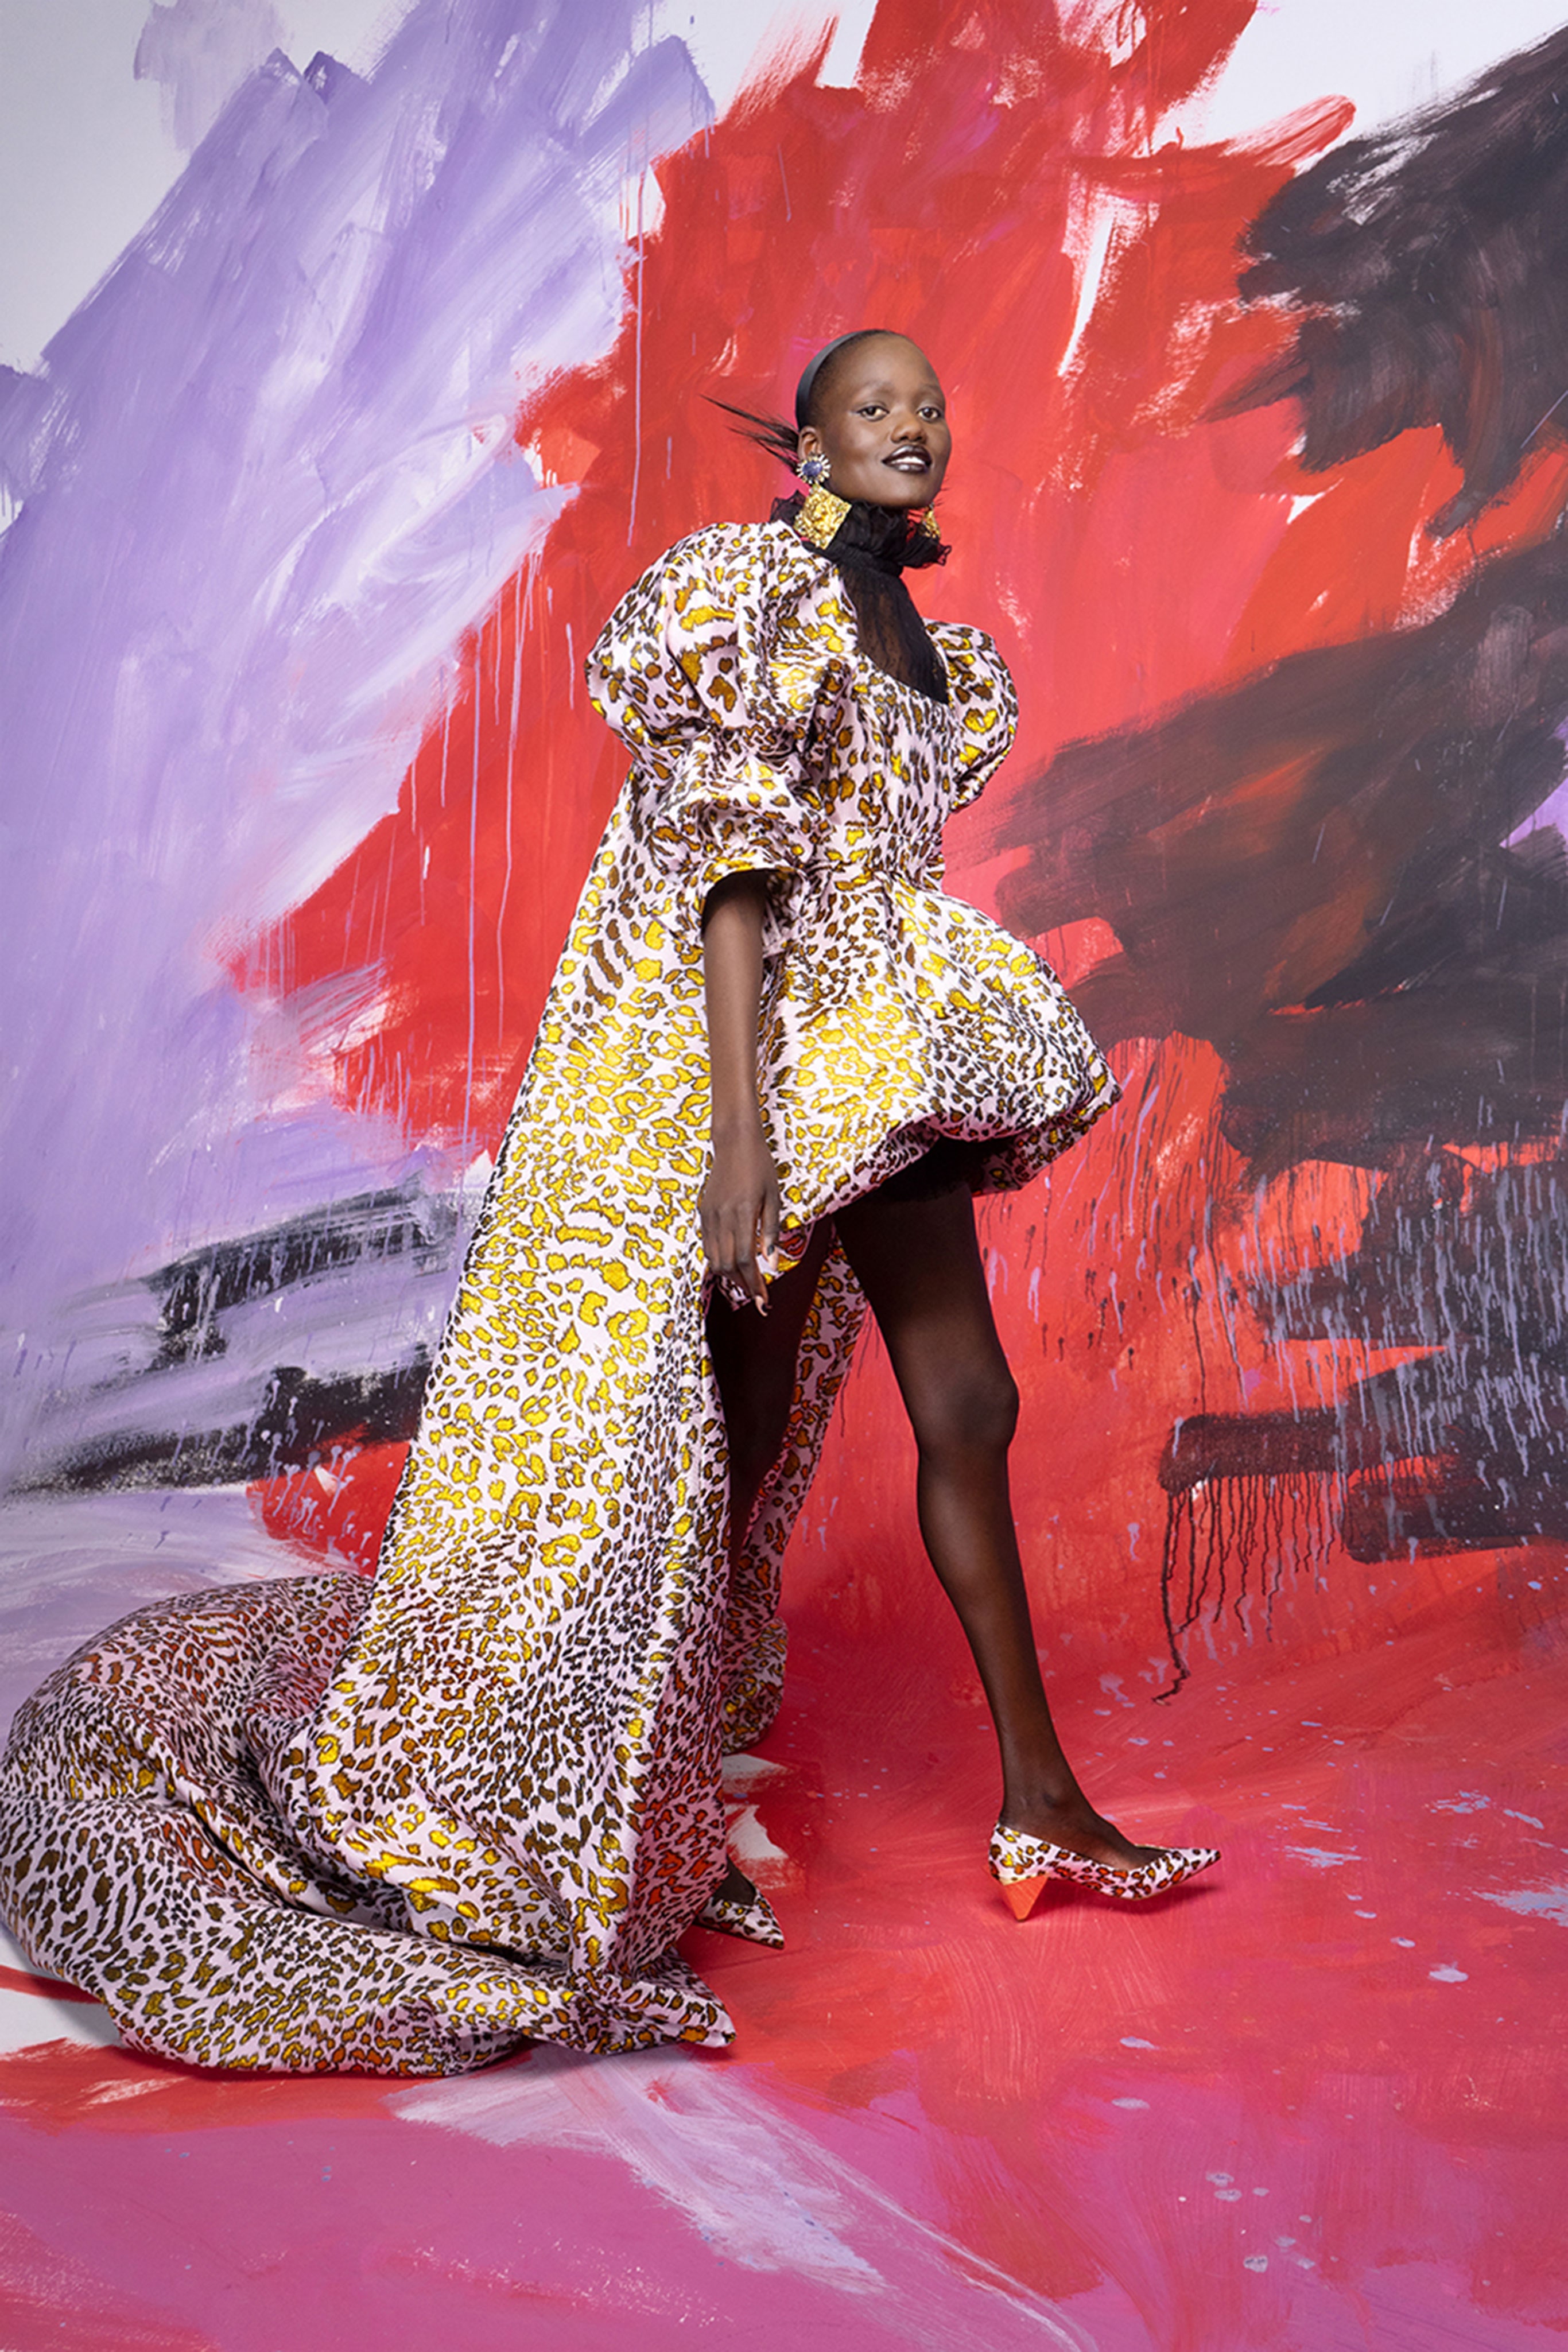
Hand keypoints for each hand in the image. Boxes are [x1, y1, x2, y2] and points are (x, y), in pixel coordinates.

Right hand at [700, 1125, 781, 1309]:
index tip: (764, 1301)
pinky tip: (733, 1262)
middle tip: (758, 1296)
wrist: (734, 1143)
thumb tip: (772, 1263)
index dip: (755, 1284)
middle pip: (727, 1265)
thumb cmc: (760, 1168)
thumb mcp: (774, 1198)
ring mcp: (709, 1216)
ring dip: (730, 1275)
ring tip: (747, 1283)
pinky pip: (708, 1245)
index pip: (746, 1260)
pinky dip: (720, 1259)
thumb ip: (772, 1231)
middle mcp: (722, 1218)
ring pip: (714, 1259)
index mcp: (743, 1214)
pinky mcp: (703, 1212)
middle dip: (743, 1285)